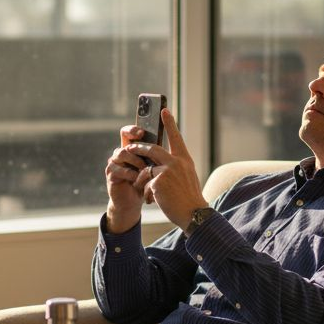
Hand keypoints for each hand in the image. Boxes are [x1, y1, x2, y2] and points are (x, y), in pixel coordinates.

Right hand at [104, 123, 150, 232]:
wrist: (135, 202)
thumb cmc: (146, 184)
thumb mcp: (154, 169)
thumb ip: (157, 157)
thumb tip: (171, 143)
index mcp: (133, 149)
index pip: (131, 132)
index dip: (135, 128)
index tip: (143, 130)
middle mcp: (122, 152)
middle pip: (124, 137)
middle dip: (134, 139)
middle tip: (144, 143)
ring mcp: (115, 162)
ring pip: (122, 152)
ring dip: (135, 160)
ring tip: (145, 169)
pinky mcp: (111, 174)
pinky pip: (118, 168)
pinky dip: (129, 174)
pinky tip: (137, 179)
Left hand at [131, 109, 207, 230]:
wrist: (193, 213)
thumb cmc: (189, 198)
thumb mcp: (187, 177)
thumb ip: (176, 167)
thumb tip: (159, 164)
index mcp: (184, 159)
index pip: (176, 137)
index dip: (169, 123)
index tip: (164, 110)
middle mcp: (176, 162)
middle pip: (153, 148)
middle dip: (139, 147)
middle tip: (130, 146)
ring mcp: (167, 171)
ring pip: (145, 168)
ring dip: (139, 176)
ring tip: (138, 182)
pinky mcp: (158, 182)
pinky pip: (145, 184)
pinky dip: (146, 192)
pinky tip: (150, 201)